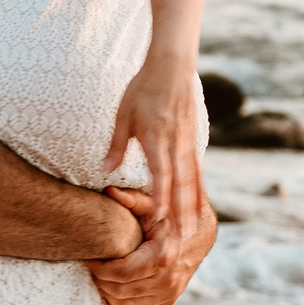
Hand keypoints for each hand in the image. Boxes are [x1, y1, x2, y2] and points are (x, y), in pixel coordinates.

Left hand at [87, 179, 215, 304]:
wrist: (202, 232)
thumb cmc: (173, 216)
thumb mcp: (154, 205)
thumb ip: (131, 199)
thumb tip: (108, 191)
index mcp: (162, 256)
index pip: (121, 273)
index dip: (99, 268)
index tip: (89, 258)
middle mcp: (168, 279)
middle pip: (121, 291)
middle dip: (100, 281)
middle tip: (92, 267)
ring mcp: (170, 293)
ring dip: (109, 295)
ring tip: (101, 277)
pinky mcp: (169, 300)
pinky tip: (114, 290)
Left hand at [105, 51, 202, 235]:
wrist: (171, 68)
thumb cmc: (142, 90)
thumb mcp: (123, 116)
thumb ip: (116, 146)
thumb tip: (105, 172)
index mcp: (157, 137)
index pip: (161, 172)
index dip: (161, 196)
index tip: (160, 217)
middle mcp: (176, 143)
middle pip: (181, 182)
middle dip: (183, 211)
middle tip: (186, 236)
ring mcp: (187, 143)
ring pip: (192, 179)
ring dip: (192, 205)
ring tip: (194, 228)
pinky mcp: (192, 140)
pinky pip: (196, 170)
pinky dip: (197, 190)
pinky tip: (198, 206)